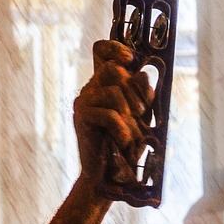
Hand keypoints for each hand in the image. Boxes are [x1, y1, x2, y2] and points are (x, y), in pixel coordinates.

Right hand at [72, 40, 152, 184]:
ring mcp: (84, 101)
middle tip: (141, 113)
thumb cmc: (127, 144)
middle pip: (112, 68)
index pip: (102, 51)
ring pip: (114, 92)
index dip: (115, 47)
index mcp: (106, 83)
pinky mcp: (81, 117)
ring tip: (131, 134)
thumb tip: (141, 73)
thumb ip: (142, 93)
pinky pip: (109, 114)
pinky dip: (122, 130)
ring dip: (130, 115)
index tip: (131, 60)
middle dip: (134, 90)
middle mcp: (92, 88)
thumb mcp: (141, 115)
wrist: (110, 175)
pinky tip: (123, 142)